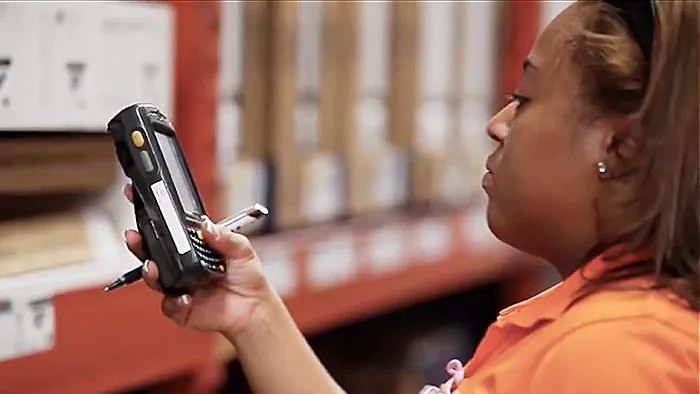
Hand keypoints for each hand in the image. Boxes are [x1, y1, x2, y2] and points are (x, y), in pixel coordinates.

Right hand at [122, 183, 271, 334]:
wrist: (255, 310)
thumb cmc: (247, 278)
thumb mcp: (242, 250)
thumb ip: (224, 237)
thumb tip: (205, 225)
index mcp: (194, 247)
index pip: (169, 230)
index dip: (153, 217)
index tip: (140, 200)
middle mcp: (182, 265)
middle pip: (153, 252)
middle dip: (139, 242)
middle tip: (134, 235)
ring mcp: (179, 285)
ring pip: (154, 278)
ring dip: (150, 271)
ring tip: (152, 266)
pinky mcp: (181, 307)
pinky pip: (169, 304)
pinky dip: (174, 301)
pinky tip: (185, 297)